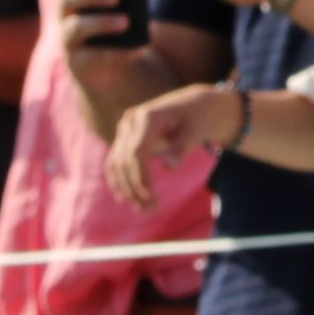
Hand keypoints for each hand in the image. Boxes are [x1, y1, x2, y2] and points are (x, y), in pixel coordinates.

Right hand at [106, 82, 232, 205]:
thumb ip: (182, 147)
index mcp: (148, 117)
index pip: (137, 153)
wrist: (193, 104)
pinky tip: (126, 198)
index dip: (140, 179)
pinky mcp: (125, 136)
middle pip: (124, 161)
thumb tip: (171, 167)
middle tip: (150, 210)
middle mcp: (131, 120)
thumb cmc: (198, 118)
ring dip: (125, 188)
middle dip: (134, 188)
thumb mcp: (197, 131)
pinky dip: (119, 179)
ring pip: (116, 163)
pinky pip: (116, 160)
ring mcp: (125, 128)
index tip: (151, 199)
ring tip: (141, 209)